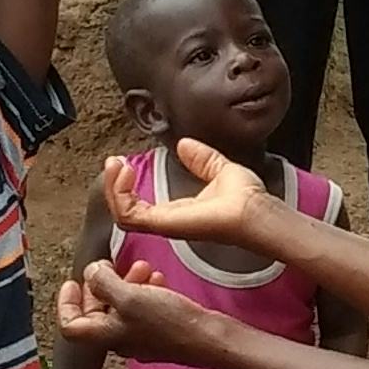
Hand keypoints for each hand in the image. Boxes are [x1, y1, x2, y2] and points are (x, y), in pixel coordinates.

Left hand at [48, 257, 229, 368]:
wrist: (210, 339)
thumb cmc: (171, 324)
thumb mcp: (131, 297)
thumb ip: (104, 282)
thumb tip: (92, 272)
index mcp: (105, 335)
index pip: (70, 325)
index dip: (66, 303)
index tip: (73, 281)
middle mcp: (120, 339)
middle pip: (96, 313)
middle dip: (102, 285)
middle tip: (110, 266)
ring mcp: (141, 337)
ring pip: (121, 307)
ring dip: (125, 283)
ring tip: (141, 267)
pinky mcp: (160, 331)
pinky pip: (143, 308)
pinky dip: (144, 290)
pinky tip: (157, 278)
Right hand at [104, 139, 288, 260]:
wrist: (255, 209)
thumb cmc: (247, 199)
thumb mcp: (219, 168)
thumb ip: (201, 159)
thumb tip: (184, 144)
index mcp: (177, 211)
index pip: (138, 204)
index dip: (125, 185)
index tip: (124, 162)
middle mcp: (167, 220)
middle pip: (124, 210)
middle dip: (112, 185)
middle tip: (113, 162)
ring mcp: (164, 224)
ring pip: (122, 214)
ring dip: (113, 188)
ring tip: (116, 164)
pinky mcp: (164, 224)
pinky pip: (129, 215)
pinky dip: (120, 193)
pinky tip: (126, 171)